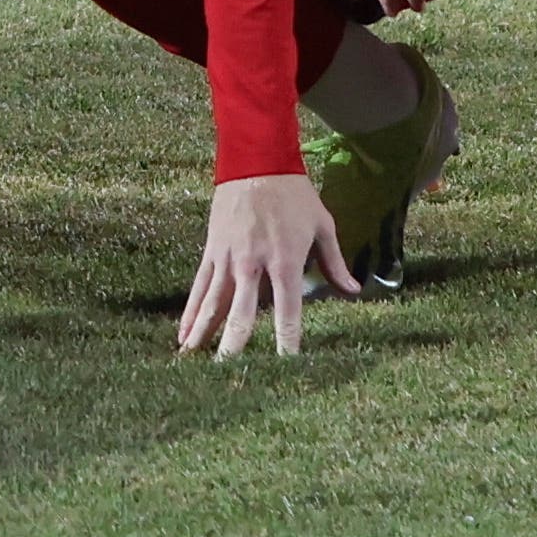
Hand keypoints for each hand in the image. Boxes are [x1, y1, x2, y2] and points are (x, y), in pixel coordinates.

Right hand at [176, 172, 356, 358]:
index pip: (286, 312)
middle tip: (227, 376)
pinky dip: (191, 311)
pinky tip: (183, 334)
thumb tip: (353, 291)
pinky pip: (199, 286)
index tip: (284, 367)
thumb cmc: (294, 193)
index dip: (286, 341)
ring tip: (192, 361)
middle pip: (241, 314)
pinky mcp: (212, 250)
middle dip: (234, 347)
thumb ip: (335, 262)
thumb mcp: (322, 225)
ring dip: (203, 334)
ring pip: (213, 304)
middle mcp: (252, 265)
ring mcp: (228, 258)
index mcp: (283, 261)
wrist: (255, 159)